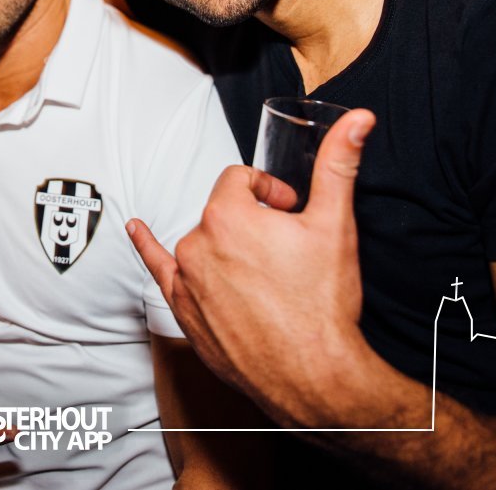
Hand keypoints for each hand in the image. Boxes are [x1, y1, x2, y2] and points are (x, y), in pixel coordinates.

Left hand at [128, 108, 378, 426]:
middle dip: (253, 220)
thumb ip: (339, 164)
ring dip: (228, 245)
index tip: (292, 212)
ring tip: (264, 275)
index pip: (240, 179)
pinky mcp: (182, 311)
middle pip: (222, 211)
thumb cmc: (321, 306)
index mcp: (227, 215)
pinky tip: (138, 230)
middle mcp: (196, 244)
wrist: (313, 376)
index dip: (271, 191)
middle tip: (287, 249)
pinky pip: (158, 269)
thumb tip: (357, 120)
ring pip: (204, 242)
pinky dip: (148, 246)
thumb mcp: (335, 224)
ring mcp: (185, 280)